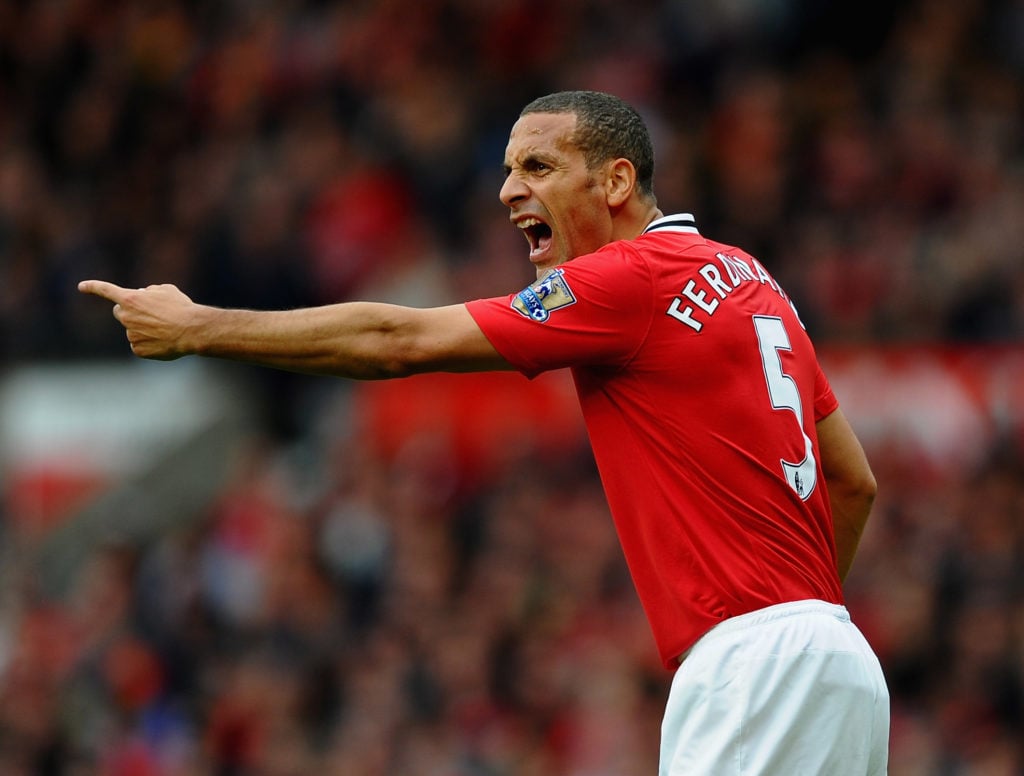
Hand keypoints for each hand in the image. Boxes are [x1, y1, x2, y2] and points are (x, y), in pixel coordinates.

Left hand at [78, 280, 196, 359]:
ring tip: (166, 329)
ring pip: (133, 330)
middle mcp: (126, 317)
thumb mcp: (166, 290)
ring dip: (145, 328)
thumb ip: (149, 291)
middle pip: (119, 312)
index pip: (106, 290)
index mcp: (130, 299)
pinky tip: (164, 341)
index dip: (93, 287)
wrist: (191, 330)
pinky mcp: (138, 350)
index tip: (81, 287)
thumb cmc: (180, 307)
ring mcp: (131, 334)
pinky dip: (150, 343)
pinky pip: (140, 345)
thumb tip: (144, 296)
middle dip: (129, 312)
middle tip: (148, 314)